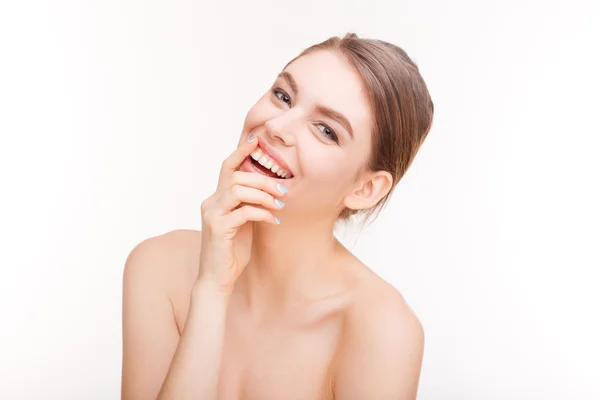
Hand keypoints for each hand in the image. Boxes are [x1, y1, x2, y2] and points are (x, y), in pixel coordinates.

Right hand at [196, 136, 286, 293]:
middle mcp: (210, 202)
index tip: (257, 141)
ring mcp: (212, 215)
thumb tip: (270, 188)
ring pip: (238, 190)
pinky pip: (243, 212)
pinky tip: (273, 220)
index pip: (227, 167)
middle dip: (263, 180)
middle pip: (237, 176)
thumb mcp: (244, 222)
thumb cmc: (232, 251)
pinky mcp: (217, 229)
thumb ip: (250, 204)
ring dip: (263, 195)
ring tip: (278, 205)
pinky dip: (262, 213)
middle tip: (282, 191)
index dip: (241, 152)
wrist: (218, 279)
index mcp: (216, 199)